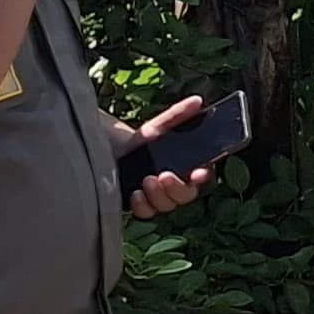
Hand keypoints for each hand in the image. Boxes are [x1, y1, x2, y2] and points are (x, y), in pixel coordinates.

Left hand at [114, 95, 215, 218]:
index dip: (203, 176)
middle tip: (164, 175)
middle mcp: (175, 185)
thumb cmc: (140, 143)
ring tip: (145, 180)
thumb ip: (177, 115)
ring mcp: (158, 197)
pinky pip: (146, 213)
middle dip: (177, 188)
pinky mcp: (141, 206)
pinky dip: (142, 205)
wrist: (110, 154)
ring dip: (159, 195)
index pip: (203, 176)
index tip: (198, 172)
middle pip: (186, 195)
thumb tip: (197, 100)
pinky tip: (135, 194)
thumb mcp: (156, 127)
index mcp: (186, 167)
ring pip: (168, 206)